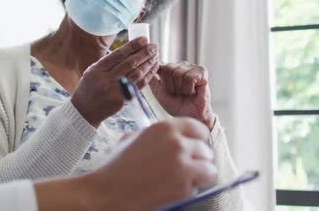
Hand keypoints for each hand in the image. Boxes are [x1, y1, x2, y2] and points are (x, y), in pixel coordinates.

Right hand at [71, 37, 159, 126]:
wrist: (85, 111)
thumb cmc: (88, 88)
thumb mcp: (92, 71)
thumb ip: (107, 62)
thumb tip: (128, 49)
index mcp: (97, 70)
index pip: (118, 55)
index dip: (133, 46)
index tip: (144, 39)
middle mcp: (106, 80)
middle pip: (130, 63)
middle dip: (144, 53)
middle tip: (154, 46)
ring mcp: (116, 91)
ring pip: (137, 74)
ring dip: (148, 63)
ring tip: (156, 55)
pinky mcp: (123, 99)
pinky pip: (139, 85)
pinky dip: (148, 75)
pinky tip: (153, 68)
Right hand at [77, 118, 215, 210]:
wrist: (109, 192)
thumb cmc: (117, 166)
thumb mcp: (134, 138)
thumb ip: (156, 135)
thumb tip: (174, 137)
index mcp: (164, 128)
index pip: (198, 128)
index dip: (197, 139)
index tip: (194, 146)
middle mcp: (177, 144)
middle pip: (206, 150)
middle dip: (198, 160)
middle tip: (184, 167)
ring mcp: (183, 166)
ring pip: (210, 169)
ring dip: (199, 175)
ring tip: (181, 179)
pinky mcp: (184, 187)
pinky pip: (198, 187)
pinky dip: (189, 190)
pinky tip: (170, 189)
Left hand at [149, 62, 215, 129]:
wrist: (190, 116)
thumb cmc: (176, 105)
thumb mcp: (159, 92)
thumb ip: (152, 80)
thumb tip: (149, 67)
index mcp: (171, 68)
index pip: (160, 66)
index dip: (162, 80)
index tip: (167, 90)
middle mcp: (181, 65)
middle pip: (168, 69)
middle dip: (171, 86)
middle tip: (178, 94)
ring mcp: (192, 67)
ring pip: (178, 74)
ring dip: (180, 89)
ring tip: (186, 93)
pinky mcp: (202, 72)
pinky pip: (189, 78)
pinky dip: (189, 89)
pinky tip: (193, 92)